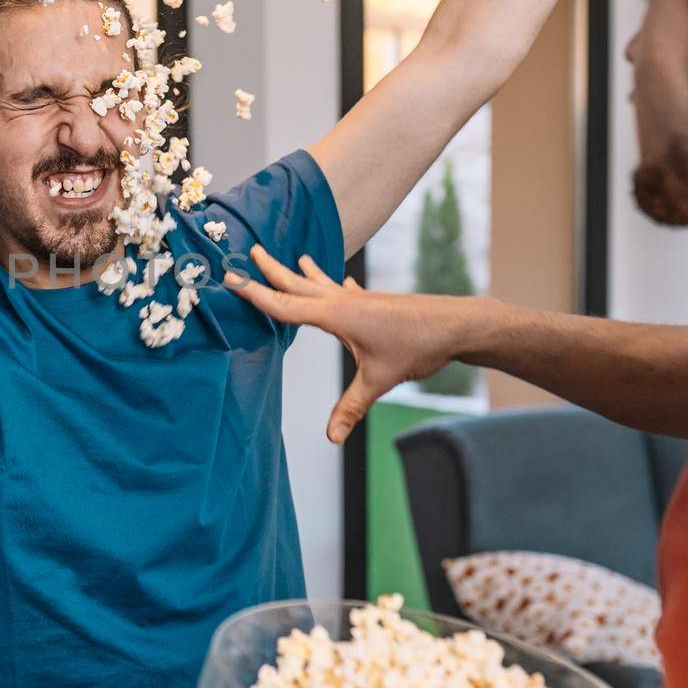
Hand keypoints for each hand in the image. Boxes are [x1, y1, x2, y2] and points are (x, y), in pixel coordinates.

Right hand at [225, 246, 476, 443]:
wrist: (456, 324)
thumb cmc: (417, 346)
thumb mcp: (379, 380)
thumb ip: (351, 408)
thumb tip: (330, 437)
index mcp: (335, 315)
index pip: (284, 305)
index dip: (254, 294)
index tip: (231, 278)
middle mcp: (343, 301)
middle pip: (298, 284)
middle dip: (273, 270)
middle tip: (253, 250)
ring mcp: (359, 299)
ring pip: (322, 282)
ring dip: (303, 272)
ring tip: (292, 258)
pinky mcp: (375, 303)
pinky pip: (345, 289)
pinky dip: (335, 283)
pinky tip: (341, 280)